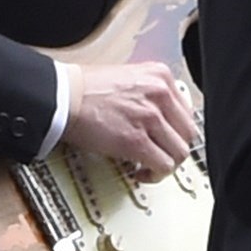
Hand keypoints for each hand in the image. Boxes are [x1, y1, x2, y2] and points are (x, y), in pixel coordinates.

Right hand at [61, 61, 197, 181]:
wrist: (63, 96)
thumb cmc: (85, 88)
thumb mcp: (129, 77)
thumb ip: (149, 93)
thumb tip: (161, 116)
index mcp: (160, 76)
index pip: (186, 111)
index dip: (177, 130)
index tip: (167, 139)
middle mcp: (160, 94)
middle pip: (188, 132)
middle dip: (175, 148)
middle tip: (160, 155)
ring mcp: (150, 117)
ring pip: (179, 152)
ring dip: (166, 165)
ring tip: (150, 167)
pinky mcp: (136, 140)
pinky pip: (162, 165)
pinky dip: (155, 175)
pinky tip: (141, 173)